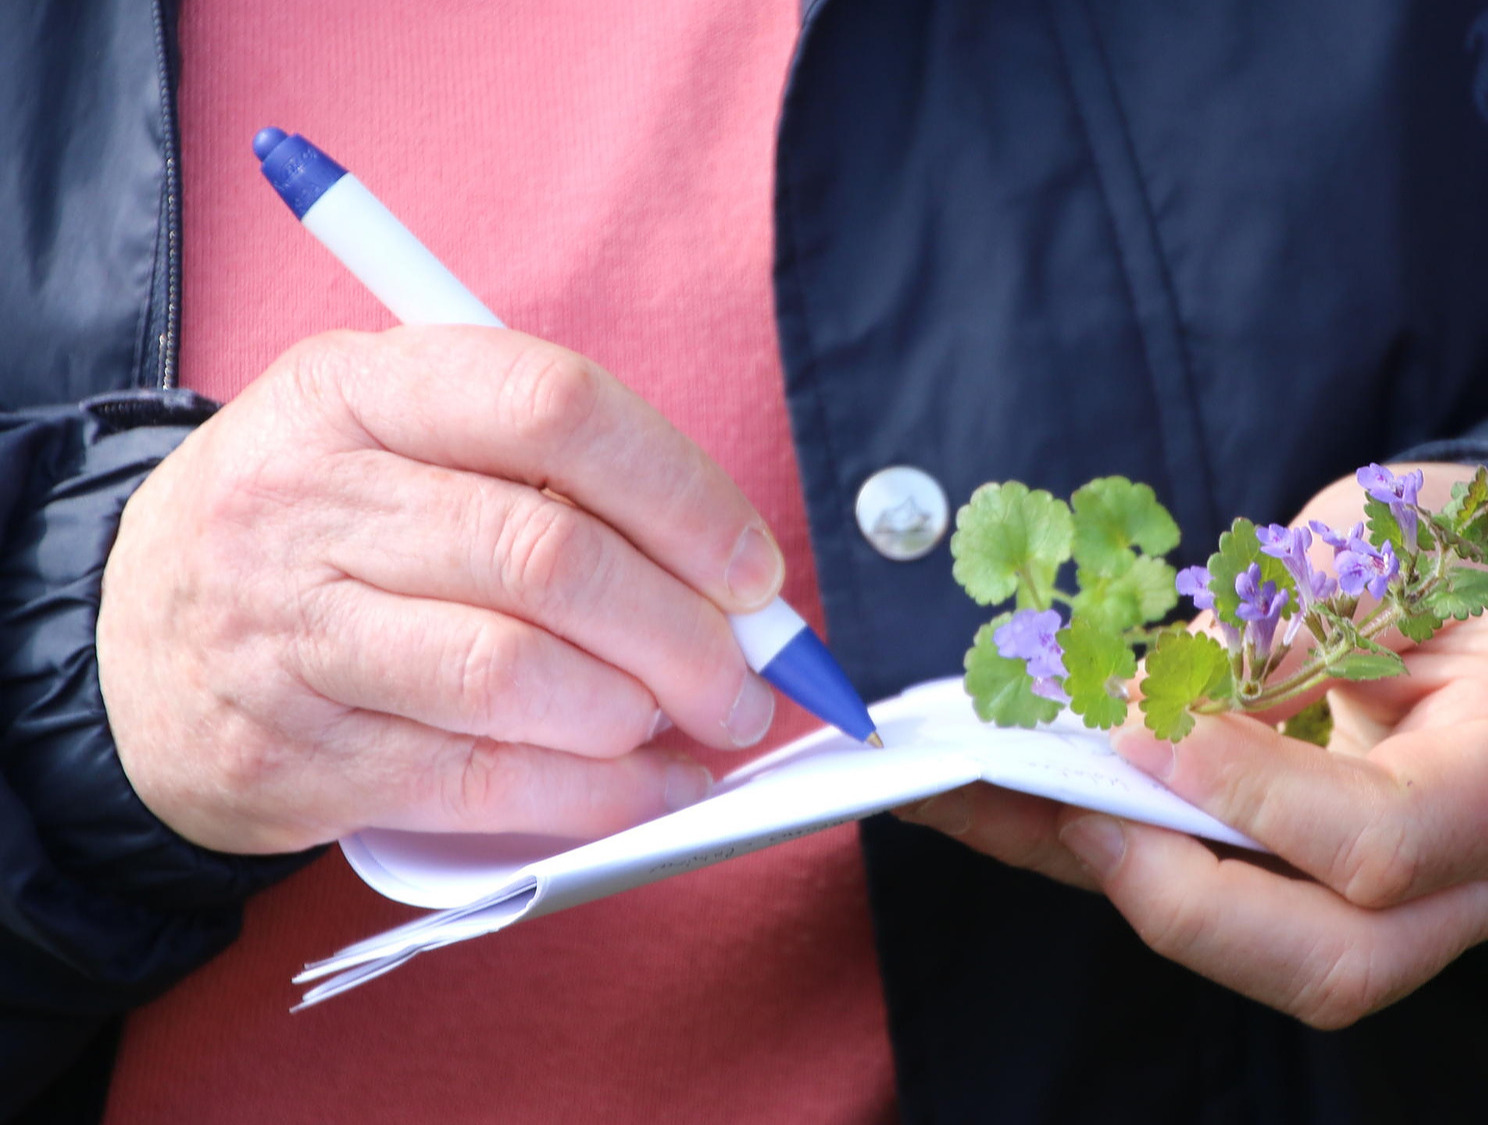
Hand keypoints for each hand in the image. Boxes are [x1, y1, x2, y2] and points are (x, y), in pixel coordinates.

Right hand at [99, 327, 783, 853]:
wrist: (126, 648)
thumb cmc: (317, 534)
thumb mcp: (393, 444)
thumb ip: (550, 481)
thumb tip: (735, 582)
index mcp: (354, 388)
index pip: (553, 405)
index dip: (681, 491)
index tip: (752, 567)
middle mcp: (310, 499)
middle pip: (549, 556)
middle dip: (686, 631)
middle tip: (752, 676)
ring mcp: (293, 632)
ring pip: (517, 674)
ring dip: (641, 713)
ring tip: (695, 725)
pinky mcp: (298, 755)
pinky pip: (483, 782)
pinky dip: (596, 795)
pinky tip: (651, 787)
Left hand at [899, 464, 1487, 1027]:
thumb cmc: (1472, 553)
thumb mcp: (1397, 538)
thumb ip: (1296, 616)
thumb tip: (1160, 697)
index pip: (1391, 836)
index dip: (1256, 795)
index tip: (1141, 722)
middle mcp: (1480, 872)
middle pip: (1334, 963)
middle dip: (1182, 898)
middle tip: (1075, 805)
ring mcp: (1408, 907)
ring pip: (1260, 960)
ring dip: (1110, 882)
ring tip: (977, 798)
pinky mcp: (1325, 901)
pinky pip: (1212, 909)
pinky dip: (1099, 859)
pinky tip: (991, 804)